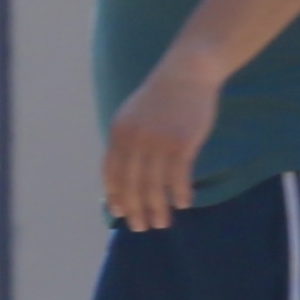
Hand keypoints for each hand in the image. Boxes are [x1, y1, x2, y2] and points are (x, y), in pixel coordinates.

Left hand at [103, 45, 222, 231]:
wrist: (187, 72)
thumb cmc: (162, 97)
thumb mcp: (134, 115)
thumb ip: (127, 140)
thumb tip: (124, 173)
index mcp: (119, 133)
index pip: (112, 173)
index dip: (115, 196)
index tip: (121, 214)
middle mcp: (134, 139)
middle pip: (131, 184)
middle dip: (136, 210)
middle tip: (143, 227)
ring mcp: (157, 142)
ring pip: (154, 186)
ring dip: (158, 208)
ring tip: (163, 223)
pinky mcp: (181, 143)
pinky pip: (178, 177)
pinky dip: (179, 194)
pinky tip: (184, 203)